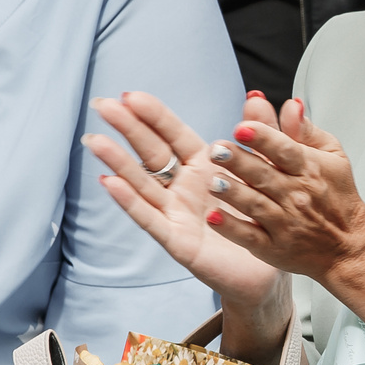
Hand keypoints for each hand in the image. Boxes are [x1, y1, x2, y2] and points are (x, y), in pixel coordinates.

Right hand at [86, 91, 286, 313]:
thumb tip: (259, 96)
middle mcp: (183, 187)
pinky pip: (150, 218)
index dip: (154, 116)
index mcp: (203, 166)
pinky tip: (110, 183)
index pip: (173, 135)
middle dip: (128, 129)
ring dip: (118, 162)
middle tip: (103, 105)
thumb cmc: (259, 219)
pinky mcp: (176, 241)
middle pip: (151, 153)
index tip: (132, 95)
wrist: (269, 268)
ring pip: (142, 183)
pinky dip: (130, 201)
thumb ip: (261, 136)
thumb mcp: (266, 172)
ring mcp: (176, 213)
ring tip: (95, 141)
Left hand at [196, 102, 364, 284]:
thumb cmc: (337, 196)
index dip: (263, 138)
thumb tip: (289, 105)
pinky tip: (214, 217)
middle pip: (264, 175)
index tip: (242, 128)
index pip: (284, 149)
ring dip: (233, 193)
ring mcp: (284, 222)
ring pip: (255, 205)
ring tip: (213, 181)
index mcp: (308, 168)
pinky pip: (250, 237)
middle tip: (217, 150)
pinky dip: (232, 228)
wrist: (348, 245)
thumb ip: (305, 130)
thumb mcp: (331, 156)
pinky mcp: (273, 247)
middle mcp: (295, 195)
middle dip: (239, 162)